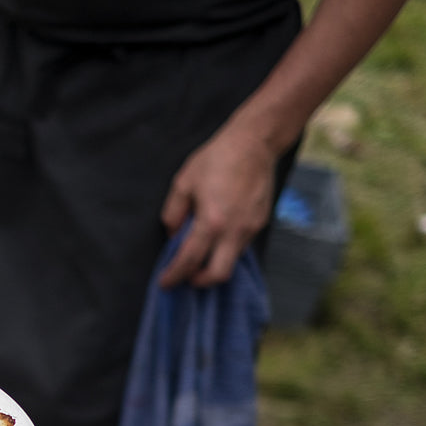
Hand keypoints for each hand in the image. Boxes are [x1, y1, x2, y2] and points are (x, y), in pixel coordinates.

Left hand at [158, 122, 279, 288]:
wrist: (254, 143)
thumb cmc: (217, 158)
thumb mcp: (183, 183)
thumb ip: (173, 214)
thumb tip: (173, 235)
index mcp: (212, 222)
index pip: (189, 260)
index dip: (174, 275)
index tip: (165, 283)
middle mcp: (234, 230)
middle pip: (218, 274)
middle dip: (199, 282)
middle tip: (186, 277)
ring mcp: (251, 228)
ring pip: (232, 261)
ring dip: (214, 264)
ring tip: (200, 256)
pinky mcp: (261, 222)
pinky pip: (241, 246)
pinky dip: (227, 250)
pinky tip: (217, 239)